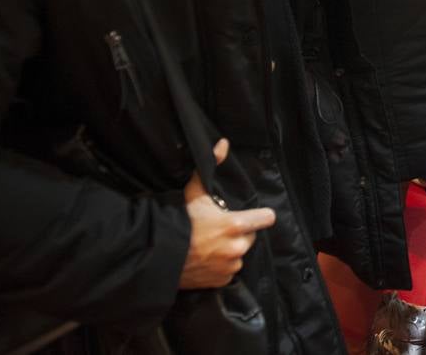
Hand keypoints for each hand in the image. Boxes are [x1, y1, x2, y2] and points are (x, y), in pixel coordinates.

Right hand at [179, 139, 275, 289]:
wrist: (158, 258)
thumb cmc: (179, 223)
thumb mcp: (194, 194)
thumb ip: (210, 167)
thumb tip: (222, 144)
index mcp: (235, 225)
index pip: (267, 218)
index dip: (261, 216)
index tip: (254, 215)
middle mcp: (237, 247)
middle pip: (250, 236)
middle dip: (239, 233)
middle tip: (219, 231)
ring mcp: (230, 266)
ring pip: (239, 254)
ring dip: (230, 251)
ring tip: (209, 246)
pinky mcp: (222, 281)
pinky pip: (229, 271)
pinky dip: (221, 267)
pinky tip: (206, 259)